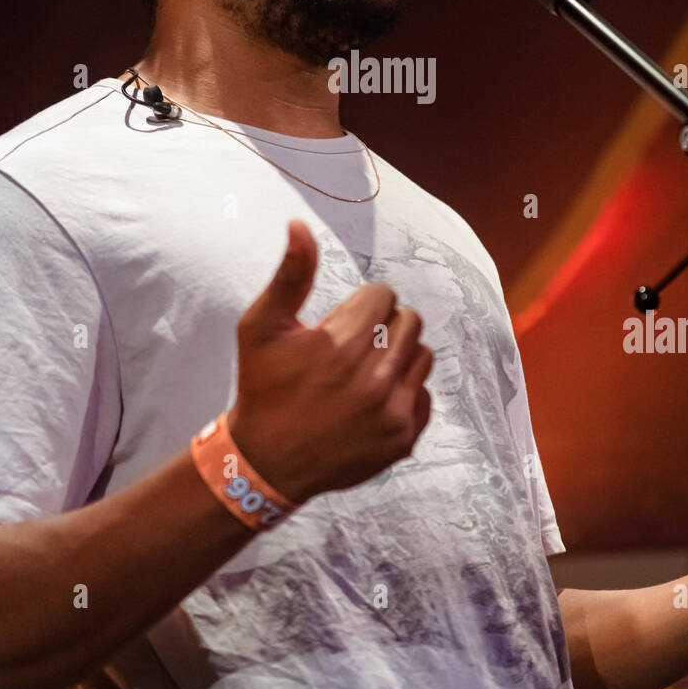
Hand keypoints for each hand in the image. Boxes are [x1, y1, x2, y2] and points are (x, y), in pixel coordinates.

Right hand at [228, 220, 432, 505]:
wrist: (266, 462)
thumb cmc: (262, 387)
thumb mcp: (261, 327)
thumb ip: (290, 275)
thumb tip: (300, 226)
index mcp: (340, 345)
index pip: (383, 295)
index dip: (360, 305)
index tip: (339, 325)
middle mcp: (372, 379)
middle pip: (408, 320)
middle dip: (383, 325)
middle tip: (353, 346)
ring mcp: (392, 412)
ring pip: (422, 354)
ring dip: (398, 355)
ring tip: (366, 370)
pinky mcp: (404, 438)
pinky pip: (426, 393)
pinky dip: (405, 392)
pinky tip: (373, 401)